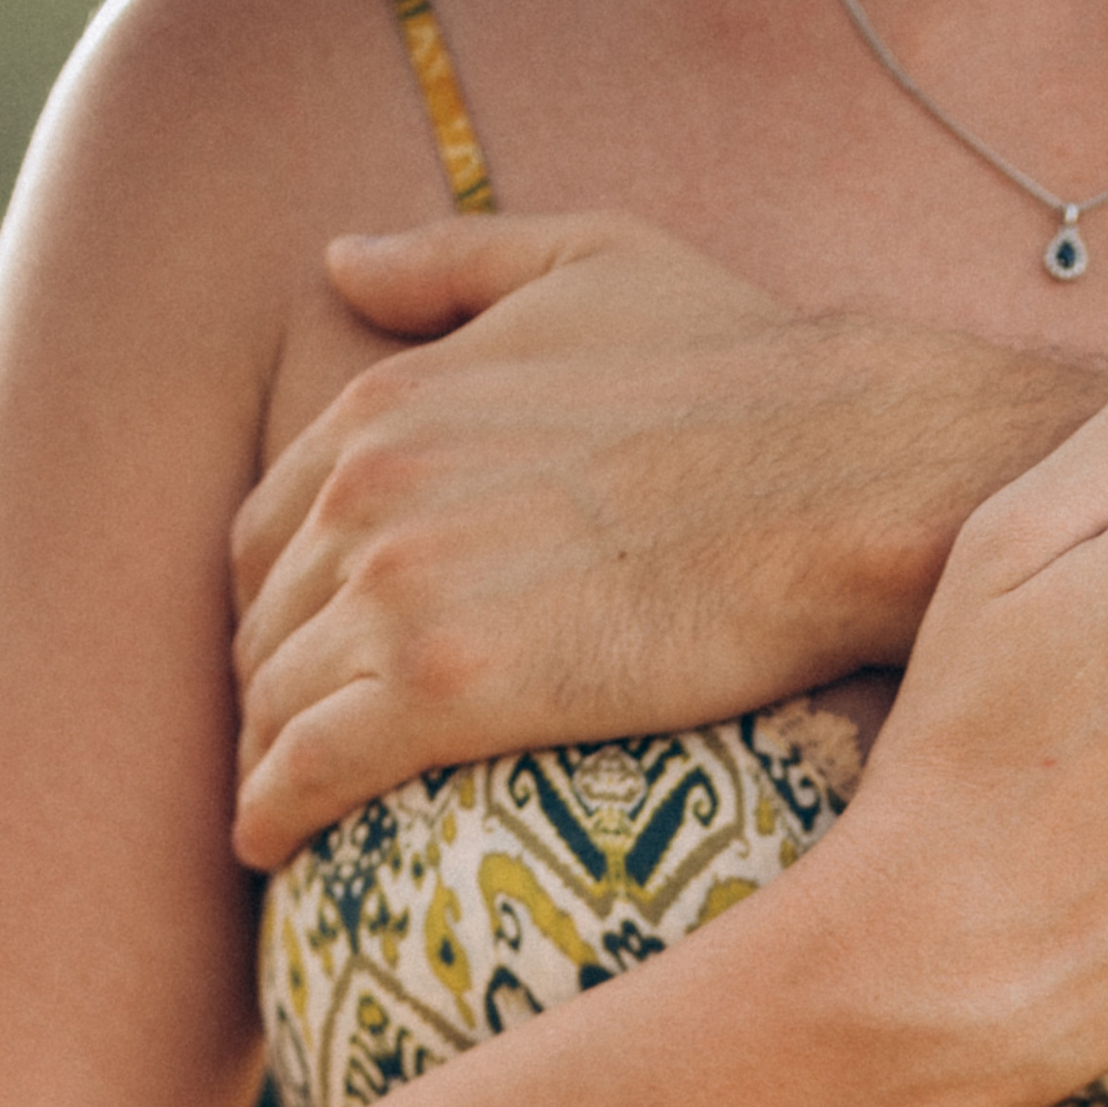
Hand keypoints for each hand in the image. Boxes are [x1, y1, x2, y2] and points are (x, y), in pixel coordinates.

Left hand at [231, 212, 1107, 867]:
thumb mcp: (589, 261)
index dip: (277, 601)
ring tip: (285, 813)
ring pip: (276, 699)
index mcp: (390, 401)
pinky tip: (273, 846)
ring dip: (264, 760)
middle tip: (296, 753)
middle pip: (265, 619)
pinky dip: (275, 809)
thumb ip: (453, 265)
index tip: (305, 656)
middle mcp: (367, 490)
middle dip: (267, 687)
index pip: (273, 525)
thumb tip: (343, 261)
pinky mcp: (447, 688)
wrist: (843, 474)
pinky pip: (315, 766)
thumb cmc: (748, 371)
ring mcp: (399, 590)